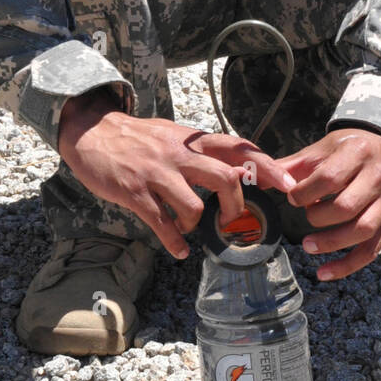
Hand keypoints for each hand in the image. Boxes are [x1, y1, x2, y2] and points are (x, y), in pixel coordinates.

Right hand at [57, 90, 296, 258]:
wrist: (93, 131)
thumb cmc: (139, 138)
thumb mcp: (174, 136)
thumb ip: (204, 152)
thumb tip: (240, 169)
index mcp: (192, 141)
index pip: (237, 147)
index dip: (266, 165)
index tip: (288, 184)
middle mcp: (179, 155)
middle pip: (224, 178)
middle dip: (235, 206)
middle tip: (232, 221)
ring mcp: (157, 173)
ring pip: (193, 206)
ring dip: (196, 225)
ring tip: (188, 229)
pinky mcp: (135, 192)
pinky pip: (161, 222)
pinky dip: (174, 241)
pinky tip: (178, 249)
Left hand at [275, 128, 380, 280]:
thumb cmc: (350, 149)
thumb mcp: (322, 149)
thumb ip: (290, 166)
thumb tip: (254, 179)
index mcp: (358, 153)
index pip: (330, 178)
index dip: (305, 192)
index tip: (293, 197)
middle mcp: (377, 177)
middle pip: (346, 207)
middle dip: (318, 217)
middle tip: (305, 215)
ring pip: (362, 230)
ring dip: (331, 243)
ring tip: (308, 245)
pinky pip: (371, 250)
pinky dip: (347, 265)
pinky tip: (324, 273)